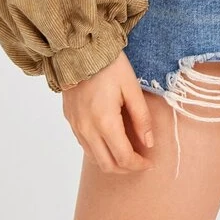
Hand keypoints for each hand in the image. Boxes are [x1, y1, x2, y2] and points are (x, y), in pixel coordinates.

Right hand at [62, 50, 155, 173]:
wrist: (79, 51)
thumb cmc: (109, 65)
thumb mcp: (131, 87)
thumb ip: (141, 117)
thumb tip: (149, 143)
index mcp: (105, 122)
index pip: (123, 157)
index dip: (138, 164)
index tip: (150, 162)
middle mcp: (87, 129)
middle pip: (106, 165)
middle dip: (126, 169)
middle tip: (140, 162)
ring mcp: (76, 126)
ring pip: (94, 158)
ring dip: (112, 162)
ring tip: (128, 154)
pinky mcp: (70, 121)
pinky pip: (85, 146)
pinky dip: (99, 151)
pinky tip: (111, 141)